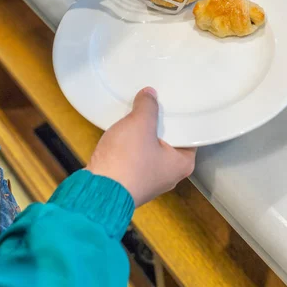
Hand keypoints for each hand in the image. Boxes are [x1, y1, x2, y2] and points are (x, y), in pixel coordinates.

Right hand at [86, 88, 195, 206]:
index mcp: (183, 163)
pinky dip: (131, 144)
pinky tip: (125, 130)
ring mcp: (150, 180)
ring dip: (143, 132)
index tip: (175, 99)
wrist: (97, 192)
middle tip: (157, 99)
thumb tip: (150, 94)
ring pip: (151, 147)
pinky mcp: (131, 181)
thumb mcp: (139, 124)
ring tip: (140, 109)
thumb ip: (148, 106)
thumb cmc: (127, 159)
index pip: (189, 133)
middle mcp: (170, 174)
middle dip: (160, 122)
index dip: (181, 115)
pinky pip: (135, 156)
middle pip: (170, 139)